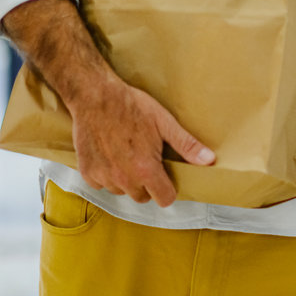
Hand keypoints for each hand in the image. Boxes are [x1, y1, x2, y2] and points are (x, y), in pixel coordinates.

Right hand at [69, 77, 214, 206]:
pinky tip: (110, 154)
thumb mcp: (163, 122)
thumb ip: (186, 145)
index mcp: (145, 169)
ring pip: (121, 191)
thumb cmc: (131, 106)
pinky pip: (101, 184)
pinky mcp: (86, 172)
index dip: (168, 189)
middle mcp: (123, 179)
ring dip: (126, 179)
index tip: (167, 175)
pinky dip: (107, 174)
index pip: (164, 199)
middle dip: (147, 183)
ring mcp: (103, 177)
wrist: (95, 96)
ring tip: (127, 154)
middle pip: (142, 196)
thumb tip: (208, 160)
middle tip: (146, 159)